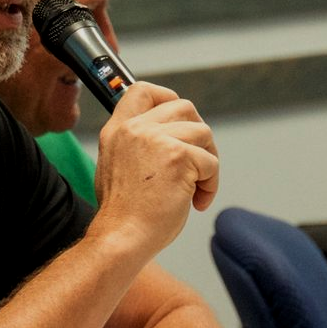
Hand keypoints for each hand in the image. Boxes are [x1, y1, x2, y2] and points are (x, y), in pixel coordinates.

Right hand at [92, 82, 219, 257]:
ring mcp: (157, 140)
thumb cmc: (123, 214)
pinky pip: (211, 162)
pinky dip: (211, 184)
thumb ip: (136, 146)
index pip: (143, 90)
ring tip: (196, 188)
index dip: (167, 97)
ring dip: (207, 161)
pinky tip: (197, 202)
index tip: (180, 120)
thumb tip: (167, 139)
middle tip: (197, 162)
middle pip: (184, 107)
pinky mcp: (179, 157)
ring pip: (203, 133)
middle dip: (198, 133)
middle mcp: (135, 129)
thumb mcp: (115, 166)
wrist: (121, 237)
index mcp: (117, 130)